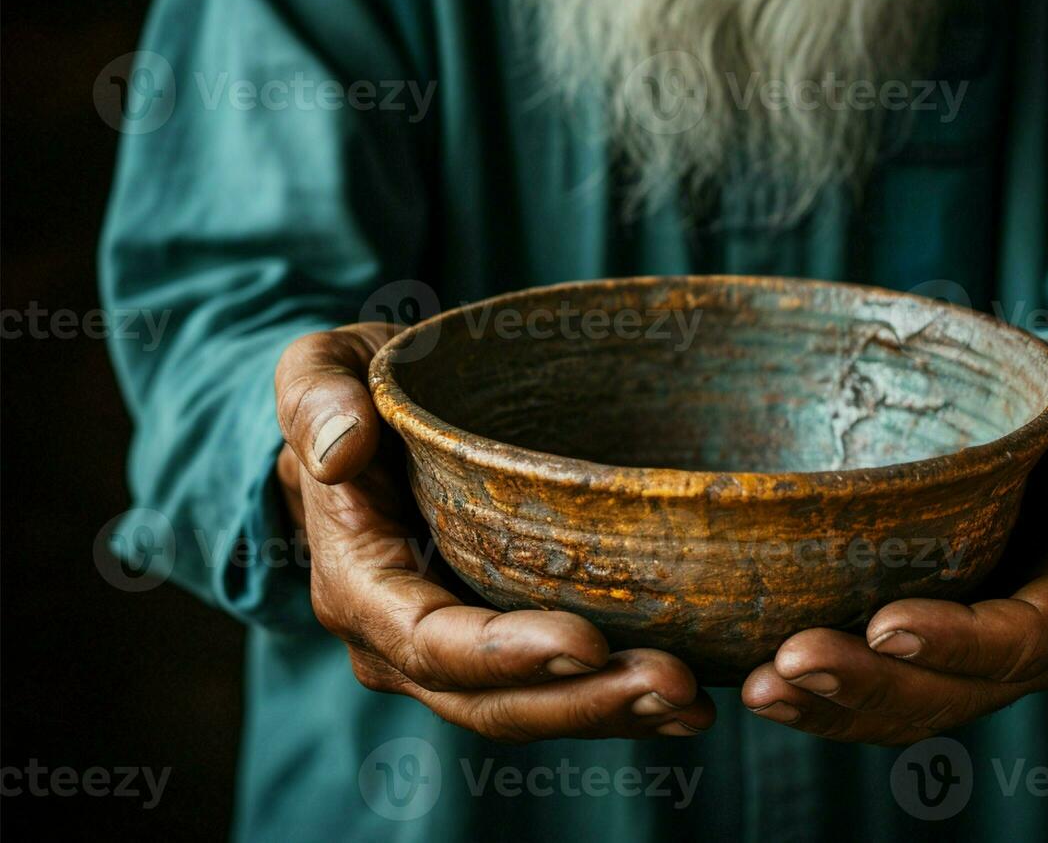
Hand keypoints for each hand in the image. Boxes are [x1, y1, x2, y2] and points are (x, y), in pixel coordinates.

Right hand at [274, 322, 714, 740]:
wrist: (369, 427)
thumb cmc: (355, 392)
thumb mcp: (321, 370)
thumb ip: (318, 398)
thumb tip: (341, 451)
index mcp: (357, 582)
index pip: (429, 643)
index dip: (506, 654)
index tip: (588, 643)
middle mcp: (399, 643)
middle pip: (492, 699)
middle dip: (584, 702)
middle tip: (676, 685)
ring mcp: (453, 658)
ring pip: (532, 710)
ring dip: (615, 713)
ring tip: (693, 702)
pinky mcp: (503, 648)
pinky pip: (555, 693)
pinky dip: (619, 701)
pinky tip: (689, 702)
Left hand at [741, 332, 1047, 744]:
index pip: (1027, 636)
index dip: (960, 641)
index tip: (885, 622)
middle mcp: (1040, 640)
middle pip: (955, 692)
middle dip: (872, 688)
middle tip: (790, 664)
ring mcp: (982, 650)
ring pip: (911, 707)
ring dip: (834, 708)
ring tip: (761, 689)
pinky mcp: (937, 639)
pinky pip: (885, 686)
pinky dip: (826, 696)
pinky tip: (760, 682)